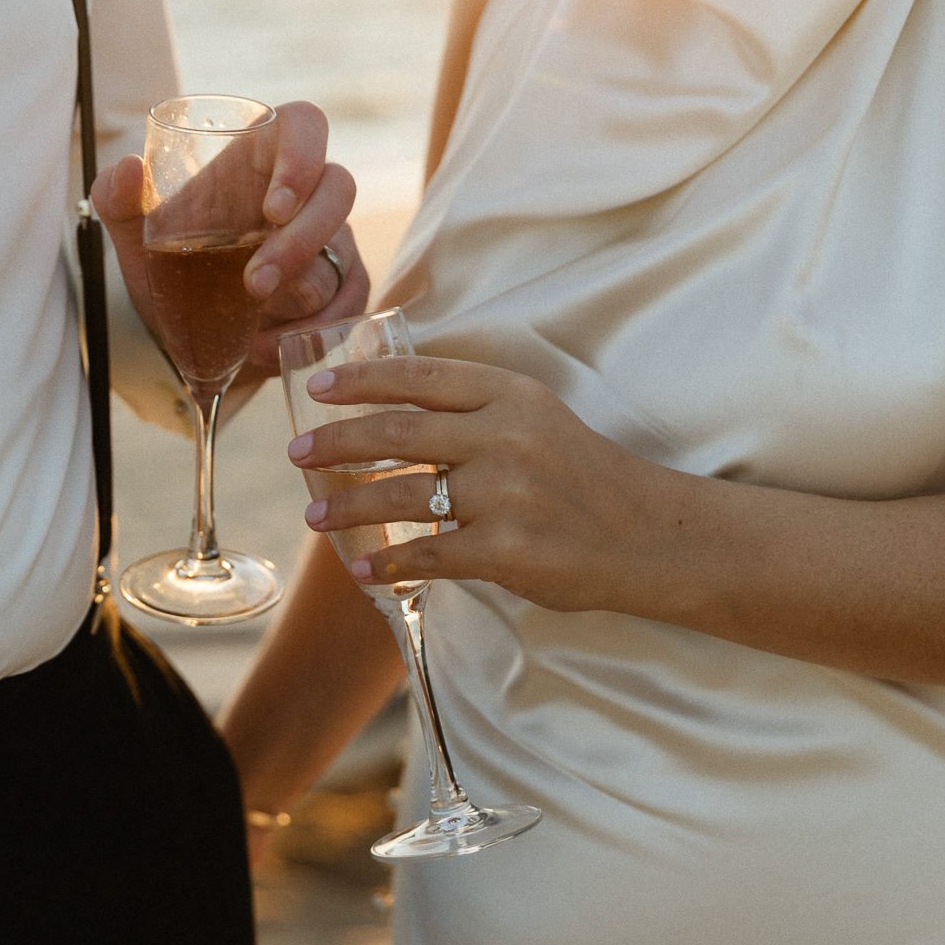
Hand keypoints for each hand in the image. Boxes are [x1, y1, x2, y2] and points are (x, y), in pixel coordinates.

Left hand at [90, 100, 366, 374]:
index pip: (305, 126)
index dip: (302, 158)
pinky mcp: (344, 289)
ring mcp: (333, 241)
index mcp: (263, 157)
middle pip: (338, 191)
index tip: (273, 209)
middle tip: (255, 283)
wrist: (188, 325)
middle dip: (301, 241)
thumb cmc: (172, 260)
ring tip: (253, 331)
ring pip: (342, 259)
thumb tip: (129, 170)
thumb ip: (118, 198)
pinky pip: (349, 308)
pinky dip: (311, 334)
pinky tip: (268, 347)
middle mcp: (308, 194)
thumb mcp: (137, 234)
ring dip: (301, 300)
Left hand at [287, 355, 670, 612]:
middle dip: (337, 443)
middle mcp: (506, 436)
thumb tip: (390, 406)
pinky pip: (429, 553)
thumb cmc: (583, 475)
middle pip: (399, 431)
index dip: (362, 381)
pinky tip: (363, 566)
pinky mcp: (507, 549)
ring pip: (403, 492)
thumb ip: (475, 408)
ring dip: (348, 507)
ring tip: (315, 516)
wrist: (648, 534)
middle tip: (295, 453)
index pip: (420, 377)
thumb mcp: (537, 418)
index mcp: (512, 394)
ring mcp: (506, 494)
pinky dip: (389, 560)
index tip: (319, 390)